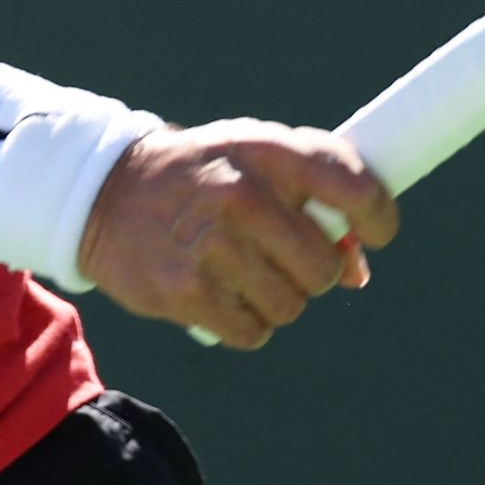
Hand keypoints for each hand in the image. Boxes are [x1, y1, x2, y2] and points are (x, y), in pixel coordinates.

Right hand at [75, 121, 398, 350]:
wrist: (104, 193)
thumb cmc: (200, 176)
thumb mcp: (253, 162)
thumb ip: (312, 199)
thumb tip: (358, 269)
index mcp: (267, 151)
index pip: (351, 185)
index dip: (379, 215)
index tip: (381, 232)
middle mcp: (242, 194)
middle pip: (324, 267)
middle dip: (313, 271)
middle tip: (281, 257)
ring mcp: (213, 245)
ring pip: (291, 305)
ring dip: (275, 299)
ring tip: (241, 272)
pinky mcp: (186, 291)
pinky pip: (252, 332)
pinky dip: (243, 323)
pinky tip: (218, 294)